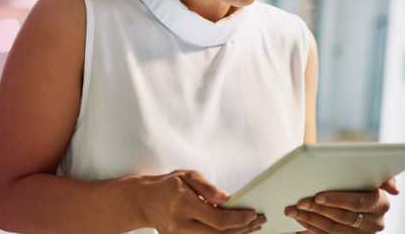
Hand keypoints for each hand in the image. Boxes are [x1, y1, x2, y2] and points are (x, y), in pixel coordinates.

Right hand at [144, 169, 266, 233]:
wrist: (144, 201)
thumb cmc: (169, 184)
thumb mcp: (187, 175)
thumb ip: (207, 187)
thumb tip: (227, 199)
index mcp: (183, 205)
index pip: (216, 220)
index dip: (238, 219)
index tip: (253, 213)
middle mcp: (180, 225)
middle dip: (242, 228)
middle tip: (260, 220)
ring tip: (254, 226)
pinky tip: (238, 230)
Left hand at [284, 178, 398, 233]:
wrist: (353, 180)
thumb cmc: (358, 170)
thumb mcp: (370, 166)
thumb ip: (382, 174)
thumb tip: (394, 189)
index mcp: (381, 203)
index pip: (358, 203)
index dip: (337, 200)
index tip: (318, 196)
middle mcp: (374, 222)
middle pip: (342, 218)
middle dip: (318, 209)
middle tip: (299, 202)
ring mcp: (361, 233)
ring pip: (332, 230)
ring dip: (310, 219)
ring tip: (292, 210)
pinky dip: (310, 228)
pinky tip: (298, 219)